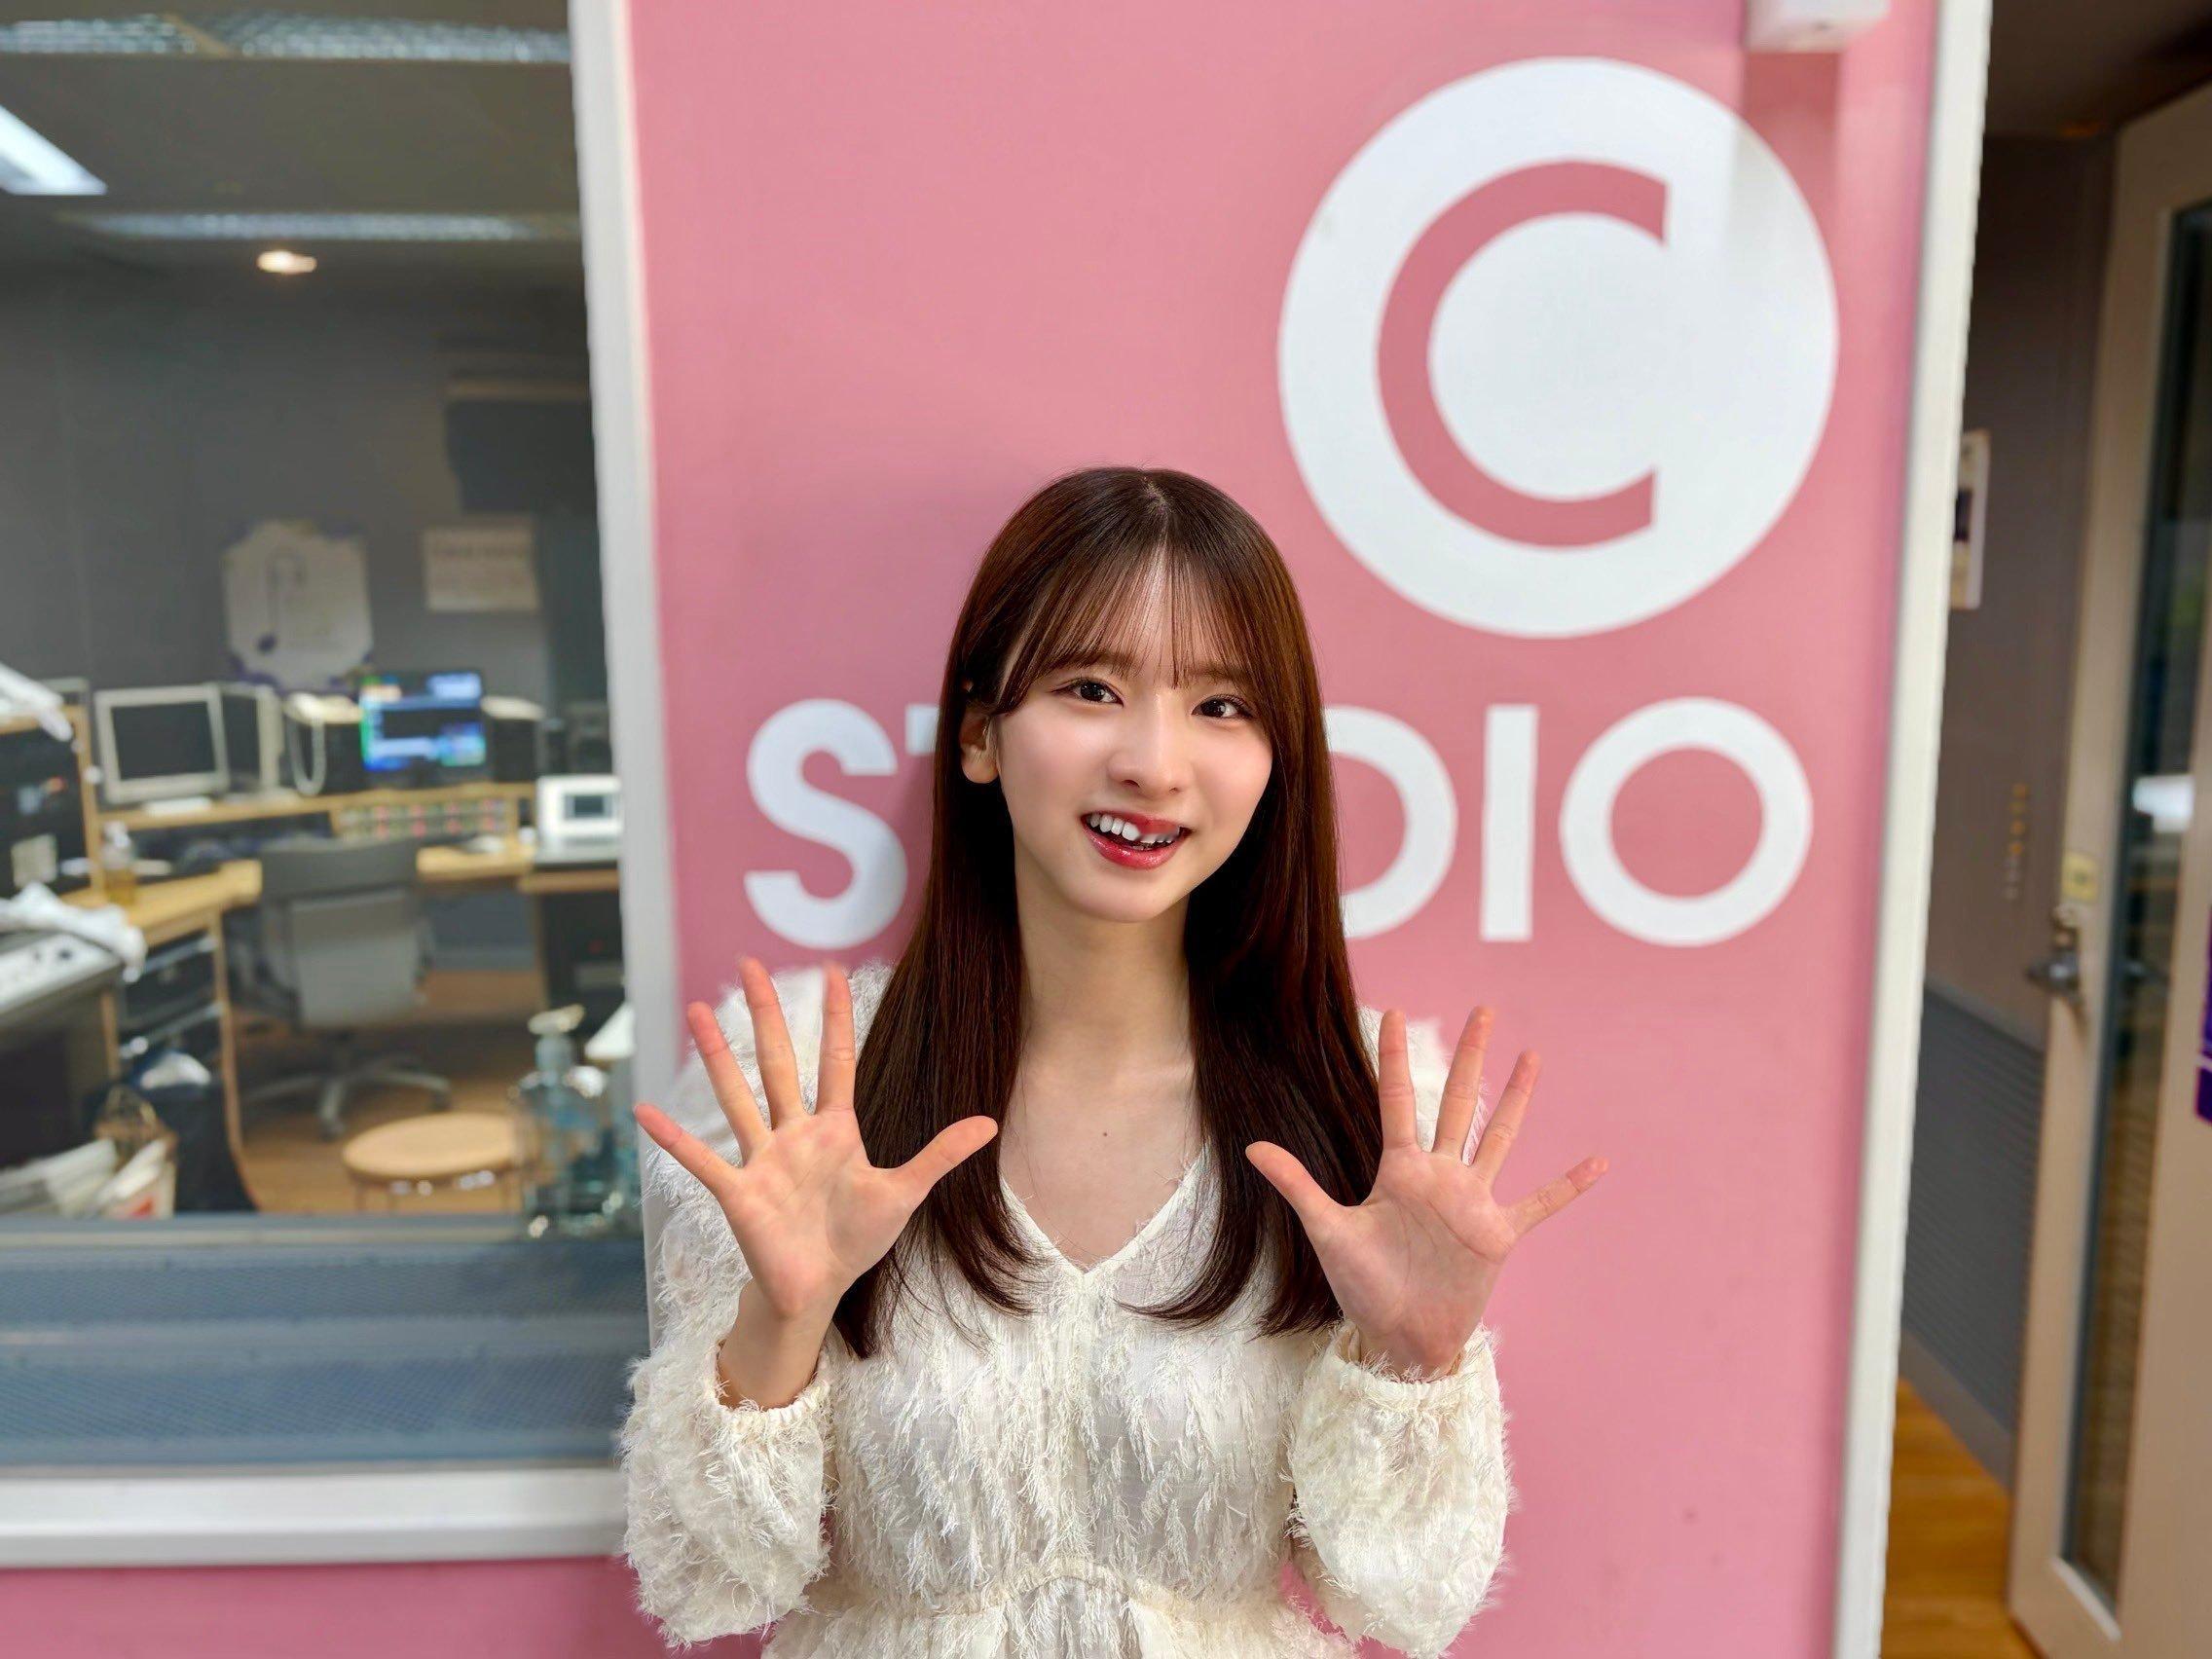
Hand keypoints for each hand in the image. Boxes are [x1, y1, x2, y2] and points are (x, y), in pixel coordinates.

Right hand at [632, 957, 1000, 1321]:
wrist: (818, 1288)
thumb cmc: (855, 1240)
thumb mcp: (904, 1192)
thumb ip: (940, 1154)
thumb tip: (991, 1122)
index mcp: (834, 1129)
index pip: (835, 1060)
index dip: (835, 1017)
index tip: (832, 971)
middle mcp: (793, 1134)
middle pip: (777, 1061)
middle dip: (766, 1013)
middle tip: (749, 964)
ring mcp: (762, 1159)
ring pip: (736, 1095)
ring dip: (716, 1055)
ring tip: (699, 1011)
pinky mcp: (738, 1192)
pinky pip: (700, 1160)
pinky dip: (673, 1139)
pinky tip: (644, 1111)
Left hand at [1245, 1006, 1606, 1377]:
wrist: (1399, 1339)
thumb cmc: (1361, 1287)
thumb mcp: (1327, 1230)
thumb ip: (1297, 1185)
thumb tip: (1249, 1146)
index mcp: (1399, 1170)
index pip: (1398, 1100)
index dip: (1397, 1057)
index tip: (1394, 1011)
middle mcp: (1440, 1176)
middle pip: (1457, 1101)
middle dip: (1469, 1056)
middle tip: (1483, 1010)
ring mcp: (1472, 1203)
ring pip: (1499, 1136)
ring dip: (1517, 1098)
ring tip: (1532, 1057)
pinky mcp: (1498, 1235)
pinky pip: (1540, 1204)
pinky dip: (1568, 1186)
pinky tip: (1597, 1163)